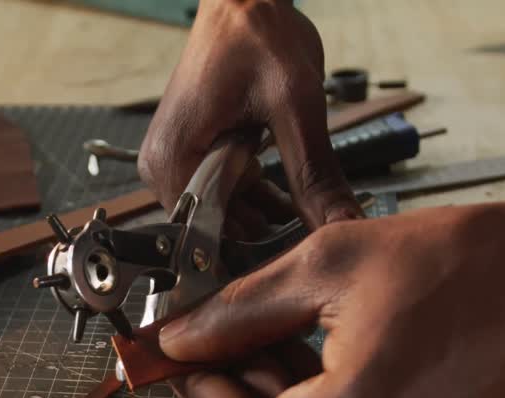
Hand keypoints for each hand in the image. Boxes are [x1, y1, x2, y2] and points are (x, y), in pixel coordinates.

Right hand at [138, 0, 361, 231]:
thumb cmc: (257, 35)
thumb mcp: (295, 108)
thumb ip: (315, 174)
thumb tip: (343, 224)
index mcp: (172, 160)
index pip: (208, 238)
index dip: (258, 251)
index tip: (299, 256)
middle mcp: (161, 167)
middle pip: (215, 229)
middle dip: (265, 231)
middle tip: (311, 223)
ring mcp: (171, 161)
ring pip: (222, 214)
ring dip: (263, 214)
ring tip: (304, 202)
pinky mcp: (188, 154)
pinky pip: (221, 194)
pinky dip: (254, 197)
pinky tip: (287, 192)